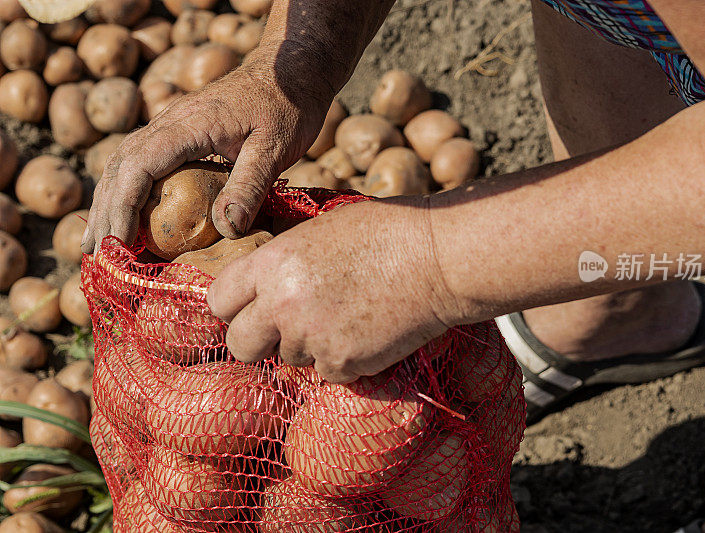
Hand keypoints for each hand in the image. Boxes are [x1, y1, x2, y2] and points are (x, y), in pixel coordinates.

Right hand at [81, 62, 331, 252]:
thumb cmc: (288, 107)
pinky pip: (142, 161)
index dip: (123, 208)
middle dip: (105, 212)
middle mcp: (169, 123)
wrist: (290, 70)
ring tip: (98, 243)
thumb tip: (227, 230)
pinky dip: (127, 190)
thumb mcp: (275, 148)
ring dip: (108, 202)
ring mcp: (172, 126)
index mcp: (187, 125)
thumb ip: (250, 186)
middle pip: (120, 167)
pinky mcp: (181, 133)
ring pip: (124, 163)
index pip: (138, 168)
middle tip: (96, 255)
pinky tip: (125, 213)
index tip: (118, 245)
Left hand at [206, 199, 461, 382]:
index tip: (251, 309)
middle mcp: (281, 304)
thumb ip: (284, 261)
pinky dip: (346, 360)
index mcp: (272, 263)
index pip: (219, 300)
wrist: (438, 259)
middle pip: (239, 345)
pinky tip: (369, 331)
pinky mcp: (343, 363)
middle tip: (289, 328)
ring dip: (312, 347)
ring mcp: (312, 337)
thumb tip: (263, 285)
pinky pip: (329, 372)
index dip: (234, 308)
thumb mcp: (320, 232)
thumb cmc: (387, 232)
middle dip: (260, 341)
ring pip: (291, 360)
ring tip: (348, 317)